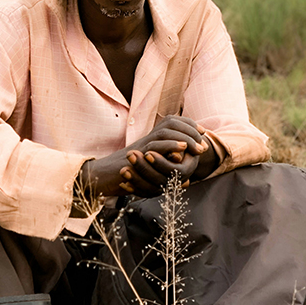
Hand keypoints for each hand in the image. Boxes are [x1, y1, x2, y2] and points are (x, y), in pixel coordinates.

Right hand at [74, 116, 211, 200]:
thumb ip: (165, 175)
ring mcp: (143, 142)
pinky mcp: (137, 152)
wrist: (102, 177)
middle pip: (173, 122)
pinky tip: (182, 150)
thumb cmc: (125, 177)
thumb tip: (186, 183)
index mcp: (152, 139)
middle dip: (191, 131)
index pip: (174, 122)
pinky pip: (156, 144)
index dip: (189, 126)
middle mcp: (148, 137)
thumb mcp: (150, 175)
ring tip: (198, 148)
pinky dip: (170, 145)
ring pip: (167, 130)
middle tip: (203, 145)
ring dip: (185, 138)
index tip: (202, 134)